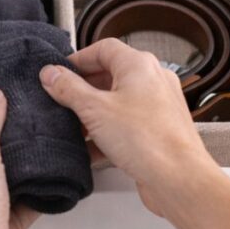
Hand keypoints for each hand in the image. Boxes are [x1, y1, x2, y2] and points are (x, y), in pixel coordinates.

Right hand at [39, 38, 217, 215]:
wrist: (179, 179)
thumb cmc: (145, 139)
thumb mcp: (94, 109)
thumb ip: (68, 88)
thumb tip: (50, 73)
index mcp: (139, 65)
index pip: (103, 49)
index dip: (78, 59)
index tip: (58, 73)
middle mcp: (152, 81)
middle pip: (110, 75)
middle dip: (83, 89)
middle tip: (61, 101)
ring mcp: (158, 106)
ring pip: (118, 102)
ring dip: (93, 114)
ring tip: (73, 128)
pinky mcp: (158, 130)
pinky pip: (127, 124)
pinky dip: (108, 132)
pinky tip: (90, 150)